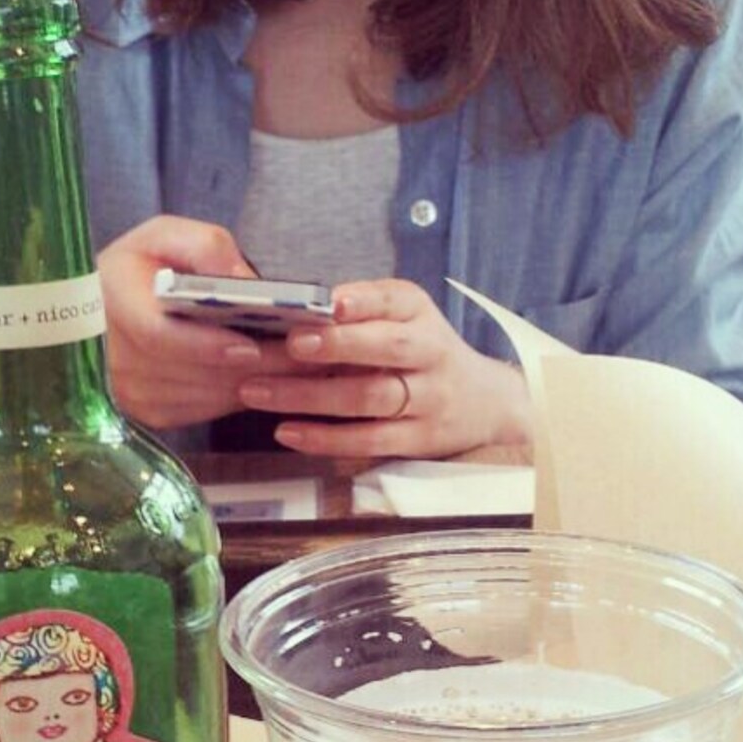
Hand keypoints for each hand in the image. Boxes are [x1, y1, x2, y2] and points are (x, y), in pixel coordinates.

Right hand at [99, 216, 290, 429]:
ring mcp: (133, 393)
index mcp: (114, 305)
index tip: (249, 345)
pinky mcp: (151, 413)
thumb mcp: (161, 237)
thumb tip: (243, 281)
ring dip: (259, 383)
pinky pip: (208, 409)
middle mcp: (117, 359)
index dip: (206, 344)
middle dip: (258, 365)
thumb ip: (203, 248)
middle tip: (310, 355)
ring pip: (209, 395)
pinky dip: (244, 393)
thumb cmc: (135, 268)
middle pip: (197, 372)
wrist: (98, 312)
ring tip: (306, 365)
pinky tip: (275, 375)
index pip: (158, 336)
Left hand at [237, 278, 531, 458]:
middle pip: (387, 348)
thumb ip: (359, 312)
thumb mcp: (404, 318)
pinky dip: (326, 438)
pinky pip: (369, 441)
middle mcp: (430, 352)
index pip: (394, 300)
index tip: (328, 302)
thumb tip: (290, 308)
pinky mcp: (420, 440)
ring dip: (310, 396)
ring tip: (258, 392)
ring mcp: (429, 399)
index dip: (363, 301)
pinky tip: (287, 431)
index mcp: (419, 313)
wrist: (485, 403)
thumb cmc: (422, 352)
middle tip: (289, 344)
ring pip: (370, 397)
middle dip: (337, 346)